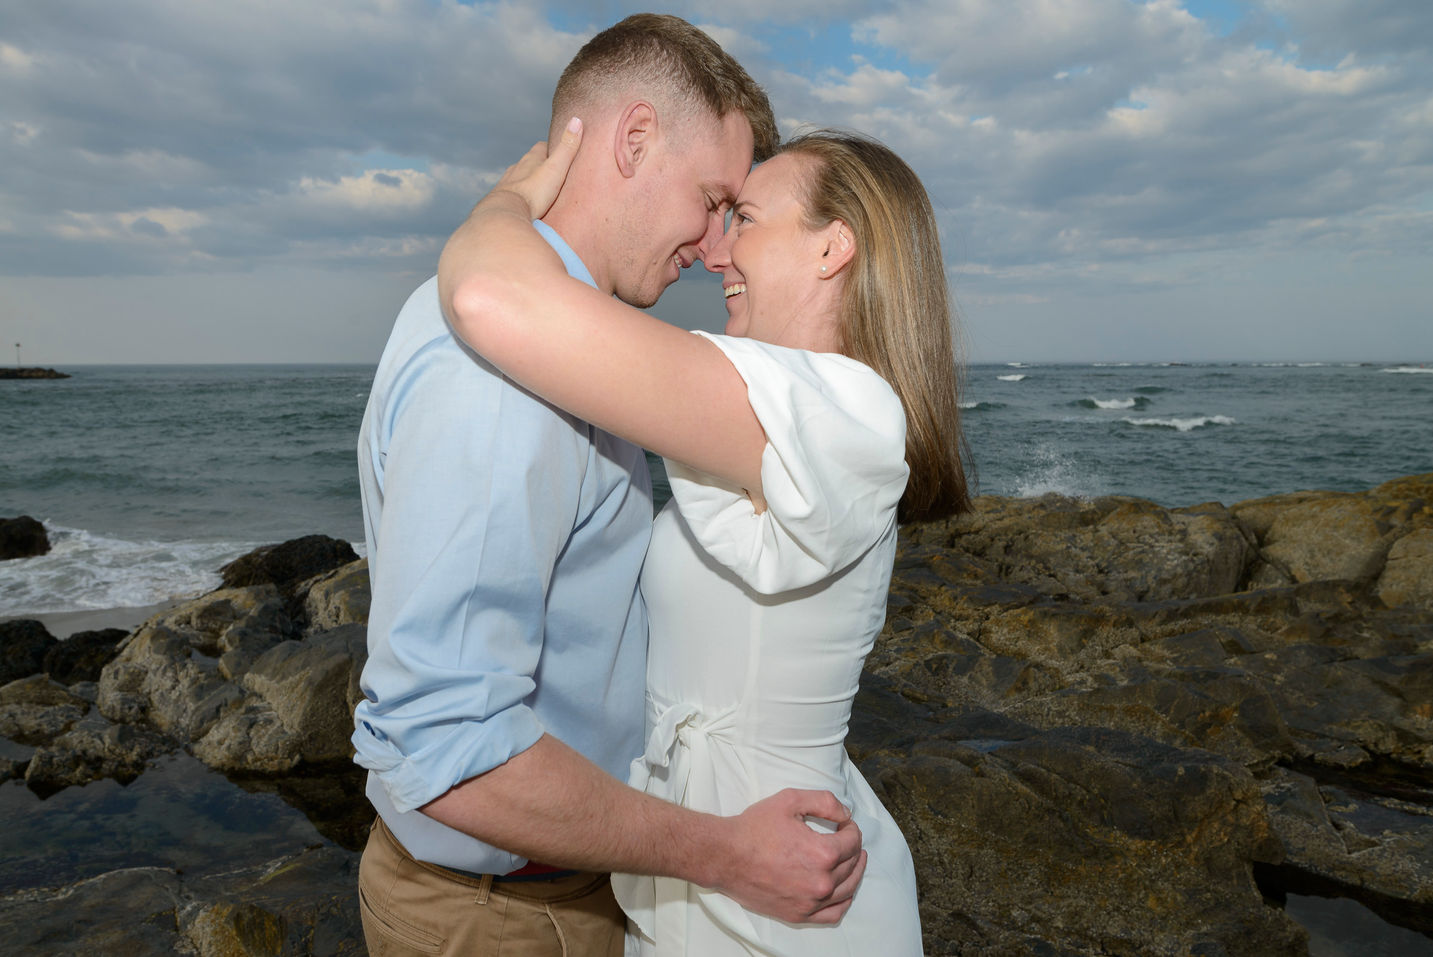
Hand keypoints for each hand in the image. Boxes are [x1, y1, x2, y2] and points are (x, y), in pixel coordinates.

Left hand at [489, 116, 583, 220]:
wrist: (506, 214)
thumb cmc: (534, 192)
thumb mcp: (556, 168)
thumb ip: (567, 147)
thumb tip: (577, 119)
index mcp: (531, 159)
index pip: (542, 147)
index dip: (552, 149)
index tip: (561, 153)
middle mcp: (517, 168)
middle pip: (530, 162)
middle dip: (540, 165)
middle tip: (553, 173)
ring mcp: (508, 184)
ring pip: (520, 178)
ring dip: (529, 182)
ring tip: (540, 191)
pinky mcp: (503, 200)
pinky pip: (513, 195)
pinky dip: (520, 197)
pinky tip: (525, 205)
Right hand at [711, 788, 866, 923]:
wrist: (725, 856)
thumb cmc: (754, 828)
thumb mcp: (790, 800)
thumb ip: (825, 802)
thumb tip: (846, 815)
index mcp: (822, 853)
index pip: (852, 841)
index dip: (851, 828)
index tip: (844, 823)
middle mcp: (821, 882)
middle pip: (852, 864)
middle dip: (853, 848)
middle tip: (847, 838)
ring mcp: (810, 902)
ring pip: (847, 889)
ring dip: (854, 872)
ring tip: (853, 860)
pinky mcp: (799, 914)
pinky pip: (833, 914)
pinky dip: (844, 902)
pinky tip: (844, 890)